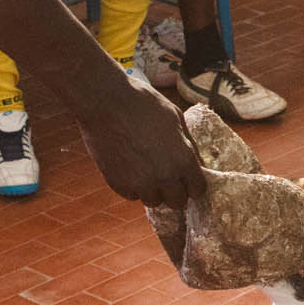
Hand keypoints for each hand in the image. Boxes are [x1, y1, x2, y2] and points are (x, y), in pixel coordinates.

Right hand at [73, 68, 207, 208]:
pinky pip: (131, 195)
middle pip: (177, 202)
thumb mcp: (176, 119)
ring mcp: (140, 183)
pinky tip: (128, 165)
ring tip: (145, 168)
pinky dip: (132, 185)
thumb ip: (188, 145)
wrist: (105, 102)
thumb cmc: (143, 104)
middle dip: (174, 191)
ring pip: (153, 201)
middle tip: (167, 176)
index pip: (198, 190)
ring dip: (152, 189)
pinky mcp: (118, 184)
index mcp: (183, 160)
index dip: (193, 184)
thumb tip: (197, 163)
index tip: (187, 179)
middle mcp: (164, 176)